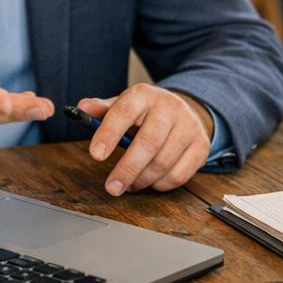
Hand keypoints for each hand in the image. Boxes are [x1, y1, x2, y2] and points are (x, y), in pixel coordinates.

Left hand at [78, 84, 213, 193]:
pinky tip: (151, 181)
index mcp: (144, 95)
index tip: (95, 155)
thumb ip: (102, 109)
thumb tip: (81, 108)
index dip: (108, 134)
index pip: (123, 113)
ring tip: (130, 184)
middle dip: (127, 169)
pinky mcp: (201, 146)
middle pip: (149, 142)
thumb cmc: (146, 114)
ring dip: (143, 179)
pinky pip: (179, 174)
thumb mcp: (123, 106)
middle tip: (112, 187)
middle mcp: (170, 107)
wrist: (184, 111)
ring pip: (164, 162)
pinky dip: (161, 184)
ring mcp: (189, 126)